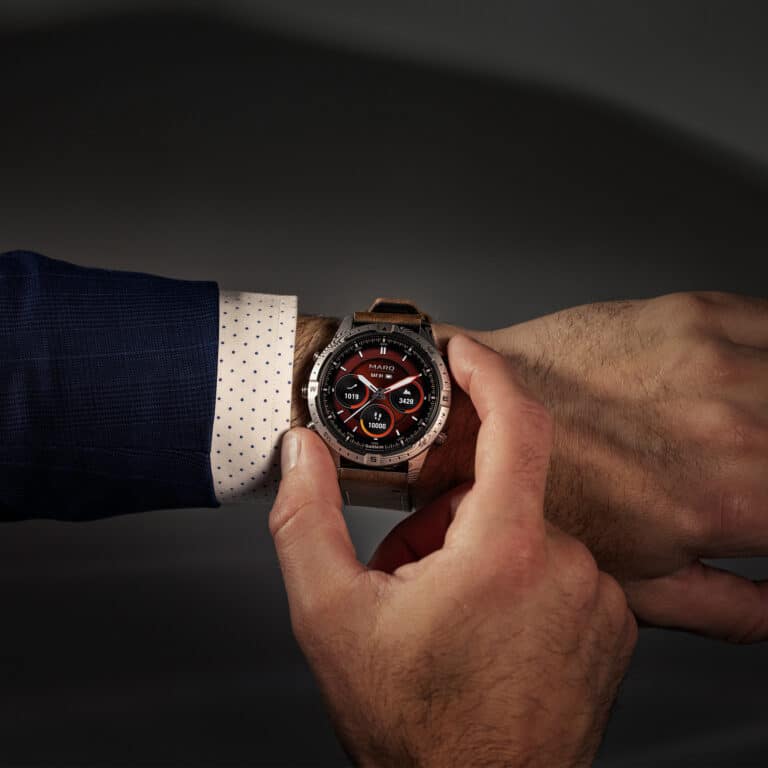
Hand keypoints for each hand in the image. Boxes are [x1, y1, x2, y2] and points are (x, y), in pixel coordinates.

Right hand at [272, 336, 635, 767]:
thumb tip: (301, 454)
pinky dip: (515, 574)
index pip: (516, 423)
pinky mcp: (611, 626)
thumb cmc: (412, 727)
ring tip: (439, 601)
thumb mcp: (331, 617)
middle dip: (445, 508)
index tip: (462, 353)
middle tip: (406, 557)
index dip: (486, 372)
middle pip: (500, 489)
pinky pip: (558, 565)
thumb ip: (306, 519)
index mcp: (506, 552)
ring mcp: (598, 599)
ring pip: (525, 529)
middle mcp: (568, 567)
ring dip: (474, 546)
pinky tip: (482, 622)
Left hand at [425, 293, 767, 641]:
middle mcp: (733, 425)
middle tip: (750, 468)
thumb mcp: (635, 584)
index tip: (763, 500)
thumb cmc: (537, 498)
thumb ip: (729, 606)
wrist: (469, 421)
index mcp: (730, 498)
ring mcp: (711, 361)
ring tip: (746, 426)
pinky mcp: (686, 316)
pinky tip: (742, 378)